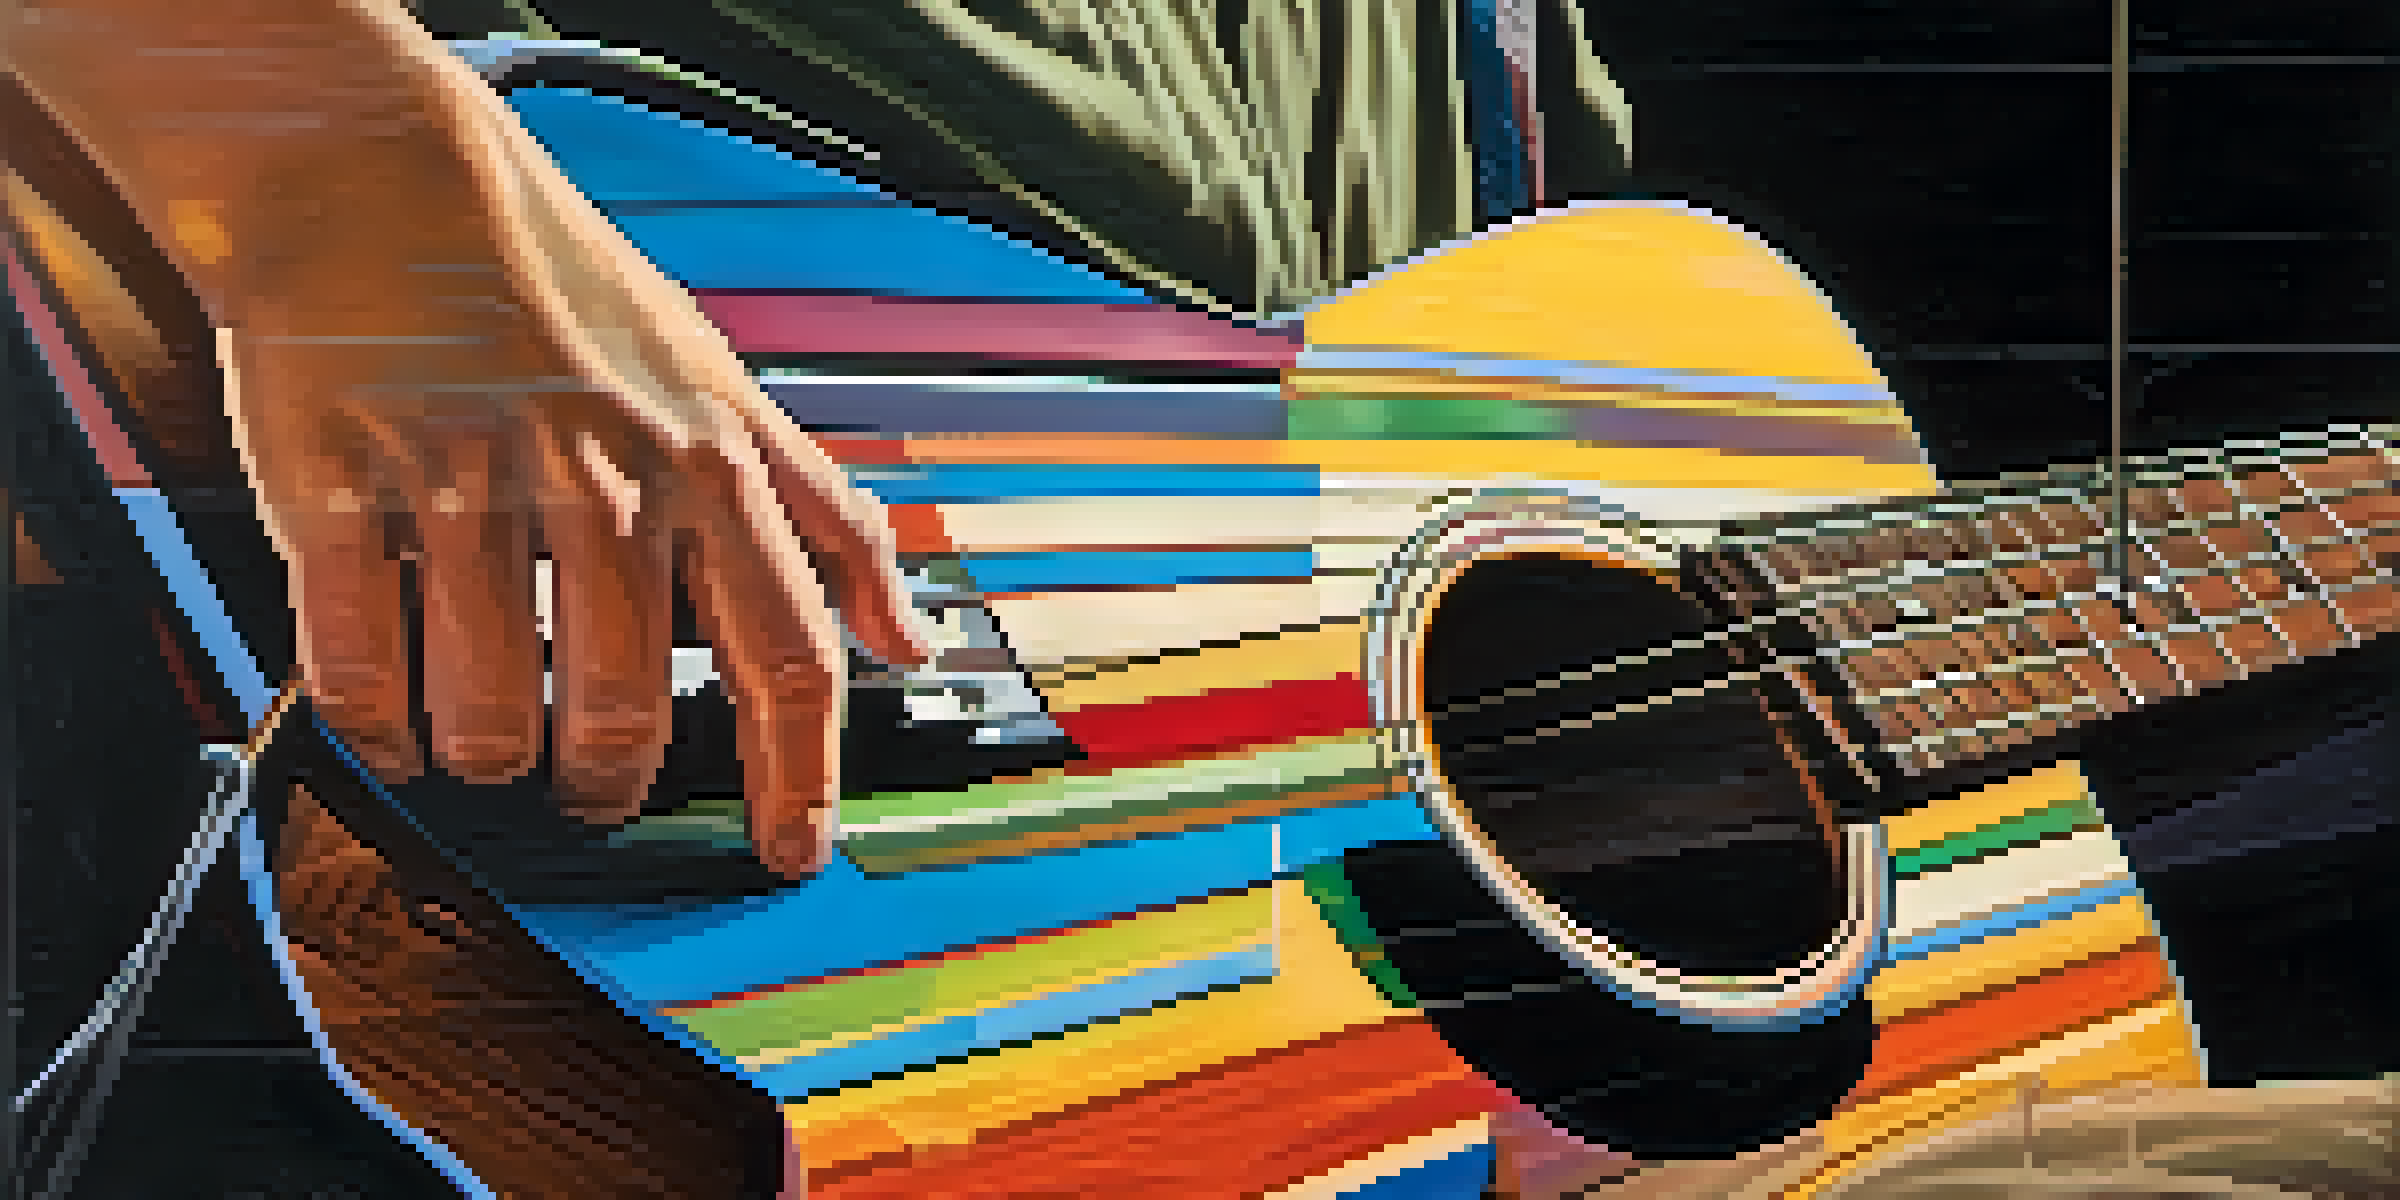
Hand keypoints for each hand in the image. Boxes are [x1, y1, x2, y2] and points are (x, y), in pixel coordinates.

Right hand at [7, 0, 929, 877]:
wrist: (382, 178)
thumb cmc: (569, 296)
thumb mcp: (730, 389)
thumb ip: (827, 520)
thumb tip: (911, 640)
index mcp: (709, 464)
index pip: (787, 653)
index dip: (799, 776)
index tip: (792, 854)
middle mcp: (603, 479)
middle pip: (623, 713)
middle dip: (604, 787)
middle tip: (586, 793)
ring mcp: (468, 482)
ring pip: (492, 713)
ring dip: (487, 761)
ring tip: (484, 749)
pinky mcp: (343, 483)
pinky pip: (360, 662)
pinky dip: (379, 727)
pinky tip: (393, 728)